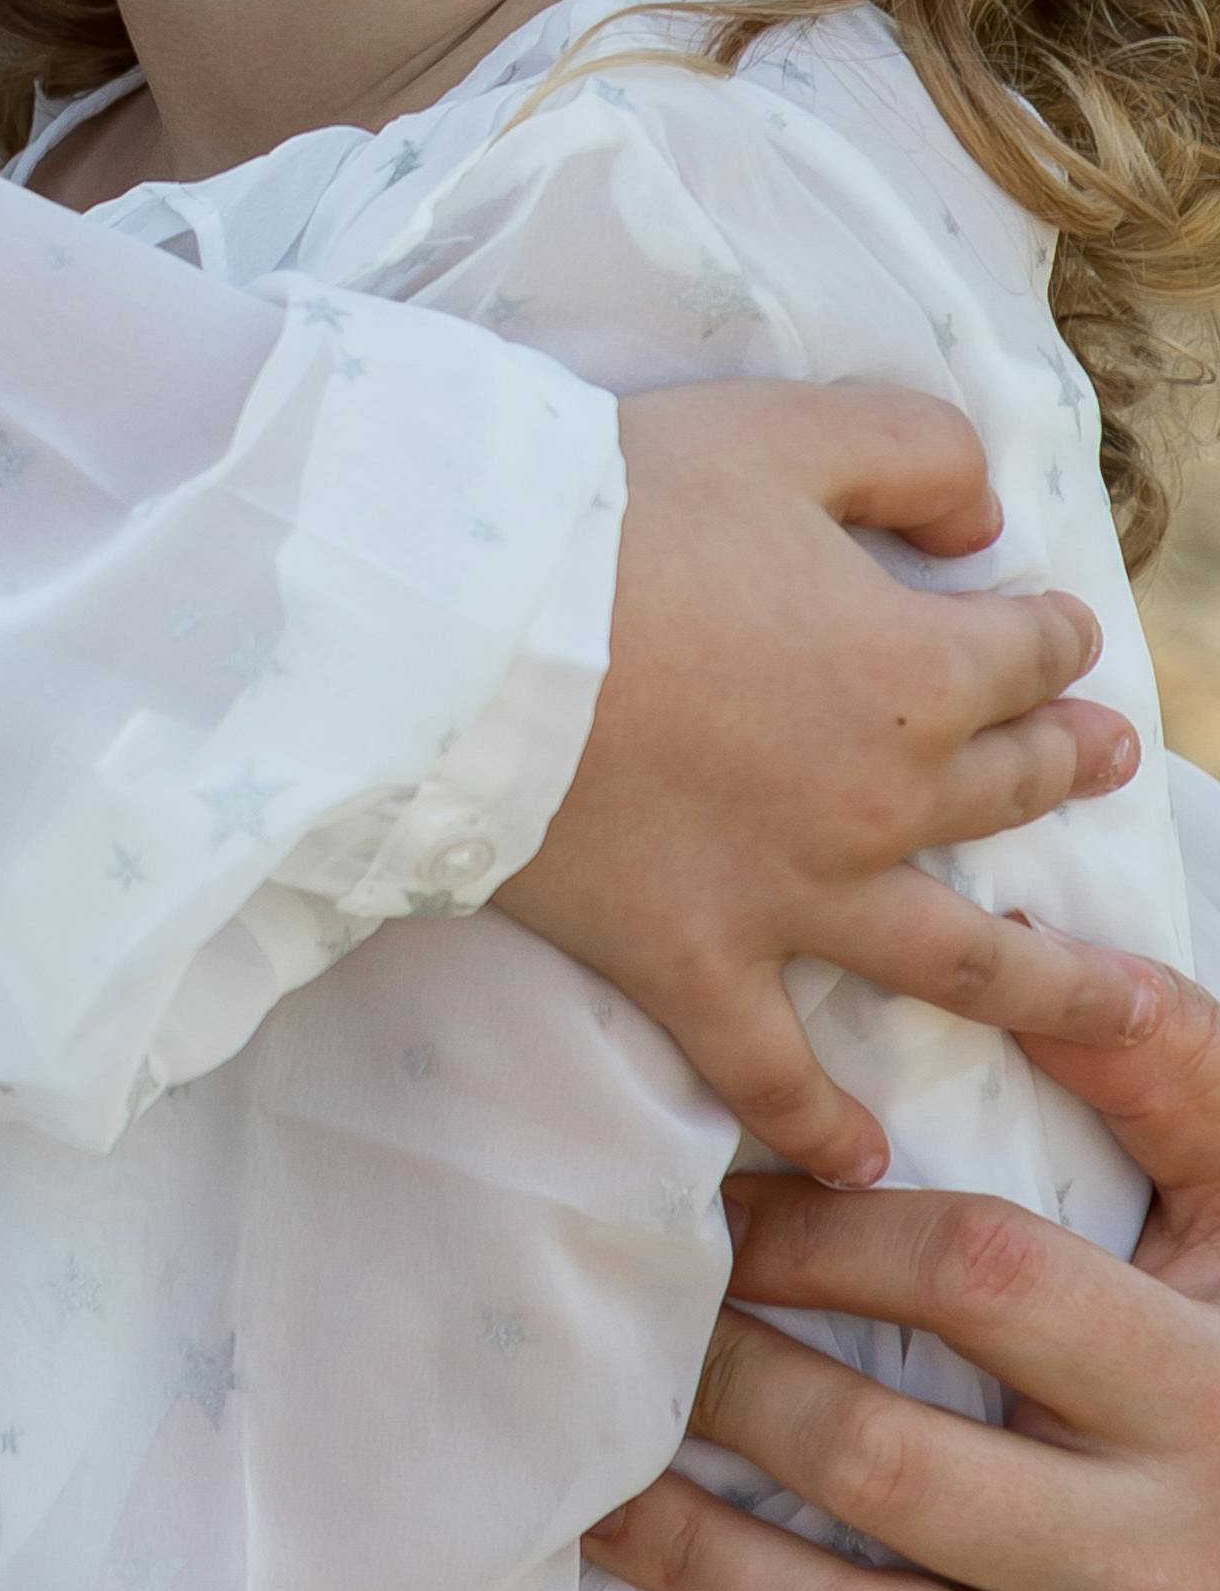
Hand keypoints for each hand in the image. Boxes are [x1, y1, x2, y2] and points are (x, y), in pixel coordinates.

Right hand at [496, 379, 1126, 1185]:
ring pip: (958, 960)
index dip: (1049, 632)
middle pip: (1010, 785)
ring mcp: (796, 898)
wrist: (466, 634)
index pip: (1030, 652)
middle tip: (1102, 763)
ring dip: (1052, 989)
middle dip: (1065, 765)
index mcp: (918, 668)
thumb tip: (980, 528)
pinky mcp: (694, 963)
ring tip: (1124, 1010)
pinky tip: (866, 1161)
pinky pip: (773, 1071)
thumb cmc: (617, 511)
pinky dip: (821, 1126)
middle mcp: (885, 799)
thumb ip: (915, 455)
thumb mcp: (786, 429)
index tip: (1049, 627)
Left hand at [589, 949, 1219, 1590]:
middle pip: (887, 1458)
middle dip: (728, 1390)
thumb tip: (1052, 945)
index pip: (977, 1278)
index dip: (823, 1235)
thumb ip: (1175, 1084)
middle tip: (625, 1348)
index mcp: (1203, 1393)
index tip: (715, 1216)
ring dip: (704, 1565)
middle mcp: (1170, 1564)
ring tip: (593, 1499)